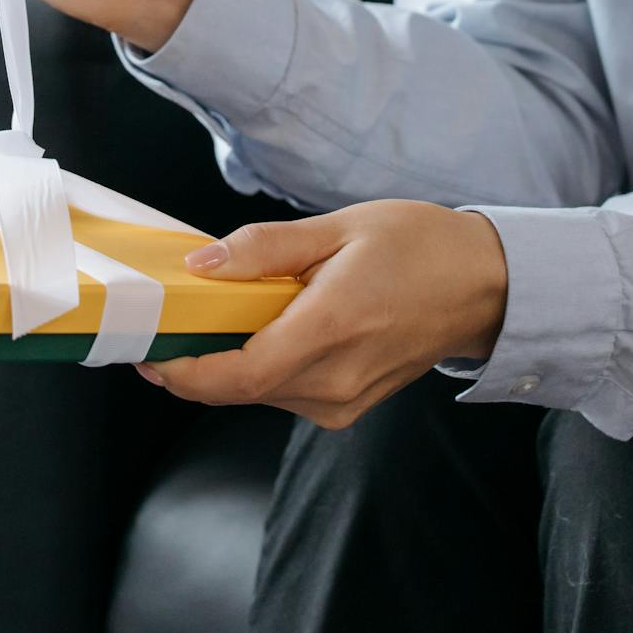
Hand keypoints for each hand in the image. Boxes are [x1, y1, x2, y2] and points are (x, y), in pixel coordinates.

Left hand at [138, 202, 508, 428]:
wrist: (485, 285)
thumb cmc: (418, 246)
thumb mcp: (338, 227)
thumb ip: (266, 248)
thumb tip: (201, 263)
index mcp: (330, 330)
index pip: (238, 376)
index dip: (184, 373)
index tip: (147, 351)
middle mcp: (335, 379)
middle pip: (241, 387)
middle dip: (196, 361)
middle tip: (167, 319)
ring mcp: (344, 400)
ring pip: (262, 391)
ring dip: (229, 360)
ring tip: (214, 312)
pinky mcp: (350, 404)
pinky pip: (288, 391)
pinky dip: (261, 364)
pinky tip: (260, 326)